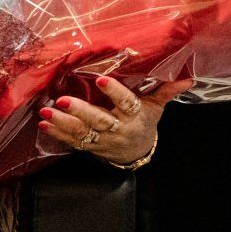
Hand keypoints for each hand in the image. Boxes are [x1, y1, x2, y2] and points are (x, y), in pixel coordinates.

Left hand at [39, 75, 185, 164]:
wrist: (137, 153)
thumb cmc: (144, 123)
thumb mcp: (156, 108)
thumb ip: (165, 91)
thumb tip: (188, 78)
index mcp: (134, 117)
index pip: (127, 104)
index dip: (115, 93)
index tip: (101, 80)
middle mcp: (117, 130)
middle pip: (99, 121)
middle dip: (80, 111)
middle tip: (62, 101)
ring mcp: (102, 141)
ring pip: (82, 133)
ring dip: (62, 123)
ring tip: (45, 112)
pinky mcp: (90, 147)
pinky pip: (72, 142)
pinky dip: (57, 134)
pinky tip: (43, 124)